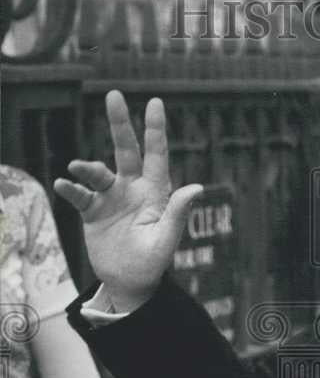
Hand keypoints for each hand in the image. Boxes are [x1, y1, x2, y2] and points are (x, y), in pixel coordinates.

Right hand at [54, 90, 202, 311]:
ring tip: (79, 168)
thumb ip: (177, 213)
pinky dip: (72, 189)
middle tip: (114, 95)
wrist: (129, 282)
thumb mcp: (165, 240)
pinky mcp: (93, 211)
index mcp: (155, 192)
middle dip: (121, 123)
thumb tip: (197, 188)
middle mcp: (133, 189)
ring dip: (89, 168)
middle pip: (126, 150)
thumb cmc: (153, 263)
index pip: (157, 155)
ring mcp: (112, 198)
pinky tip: (64, 185)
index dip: (155, 130)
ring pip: (98, 172)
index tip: (154, 102)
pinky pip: (80, 195)